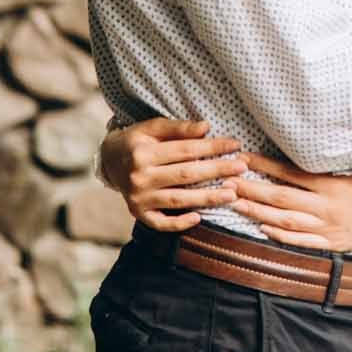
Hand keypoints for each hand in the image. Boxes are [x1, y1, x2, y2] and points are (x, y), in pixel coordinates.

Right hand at [98, 117, 246, 231]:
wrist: (109, 161)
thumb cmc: (137, 141)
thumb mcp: (152, 128)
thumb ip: (178, 128)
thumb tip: (206, 127)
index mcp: (143, 153)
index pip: (185, 150)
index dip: (212, 147)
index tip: (235, 145)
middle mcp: (140, 177)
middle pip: (186, 175)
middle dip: (217, 171)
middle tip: (242, 168)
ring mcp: (139, 199)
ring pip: (179, 200)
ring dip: (207, 198)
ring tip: (232, 194)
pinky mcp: (138, 214)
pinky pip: (161, 223)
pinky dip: (179, 223)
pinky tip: (199, 218)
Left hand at [230, 154, 351, 252]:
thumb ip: (336, 158)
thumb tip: (314, 140)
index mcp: (333, 185)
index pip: (290, 174)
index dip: (265, 167)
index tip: (245, 158)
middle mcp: (327, 208)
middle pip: (280, 200)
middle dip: (251, 191)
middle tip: (228, 183)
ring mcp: (329, 228)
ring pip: (286, 222)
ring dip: (258, 214)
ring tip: (236, 205)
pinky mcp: (334, 243)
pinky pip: (302, 242)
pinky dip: (281, 237)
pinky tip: (264, 230)